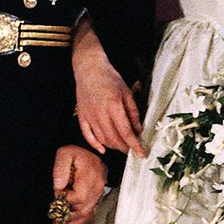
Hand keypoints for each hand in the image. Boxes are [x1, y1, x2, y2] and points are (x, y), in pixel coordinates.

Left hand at [53, 143, 106, 223]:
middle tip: (57, 206)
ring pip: (86, 213)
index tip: (58, 193)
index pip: (78, 197)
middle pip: (82, 208)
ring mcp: (98, 194)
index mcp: (90, 176)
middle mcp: (97, 187)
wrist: (88, 153)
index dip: (65, 198)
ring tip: (61, 220)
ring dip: (72, 218)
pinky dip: (80, 221)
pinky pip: (90, 213)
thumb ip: (60, 168)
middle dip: (68, 209)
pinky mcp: (96, 198)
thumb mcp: (65, 154)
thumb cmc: (77, 153)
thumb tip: (59, 185)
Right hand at [72, 20, 143, 155]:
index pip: (126, 133)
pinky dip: (95, 145)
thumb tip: (139, 131)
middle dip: (125, 148)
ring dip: (114, 146)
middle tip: (133, 149)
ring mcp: (89, 116)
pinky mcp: (82, 116)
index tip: (142, 154)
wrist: (89, 69)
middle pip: (115, 139)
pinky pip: (88, 136)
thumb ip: (133, 113)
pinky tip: (103, 149)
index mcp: (114, 106)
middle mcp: (100, 114)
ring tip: (122, 146)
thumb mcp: (127, 93)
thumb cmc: (110, 78)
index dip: (135, 146)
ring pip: (102, 140)